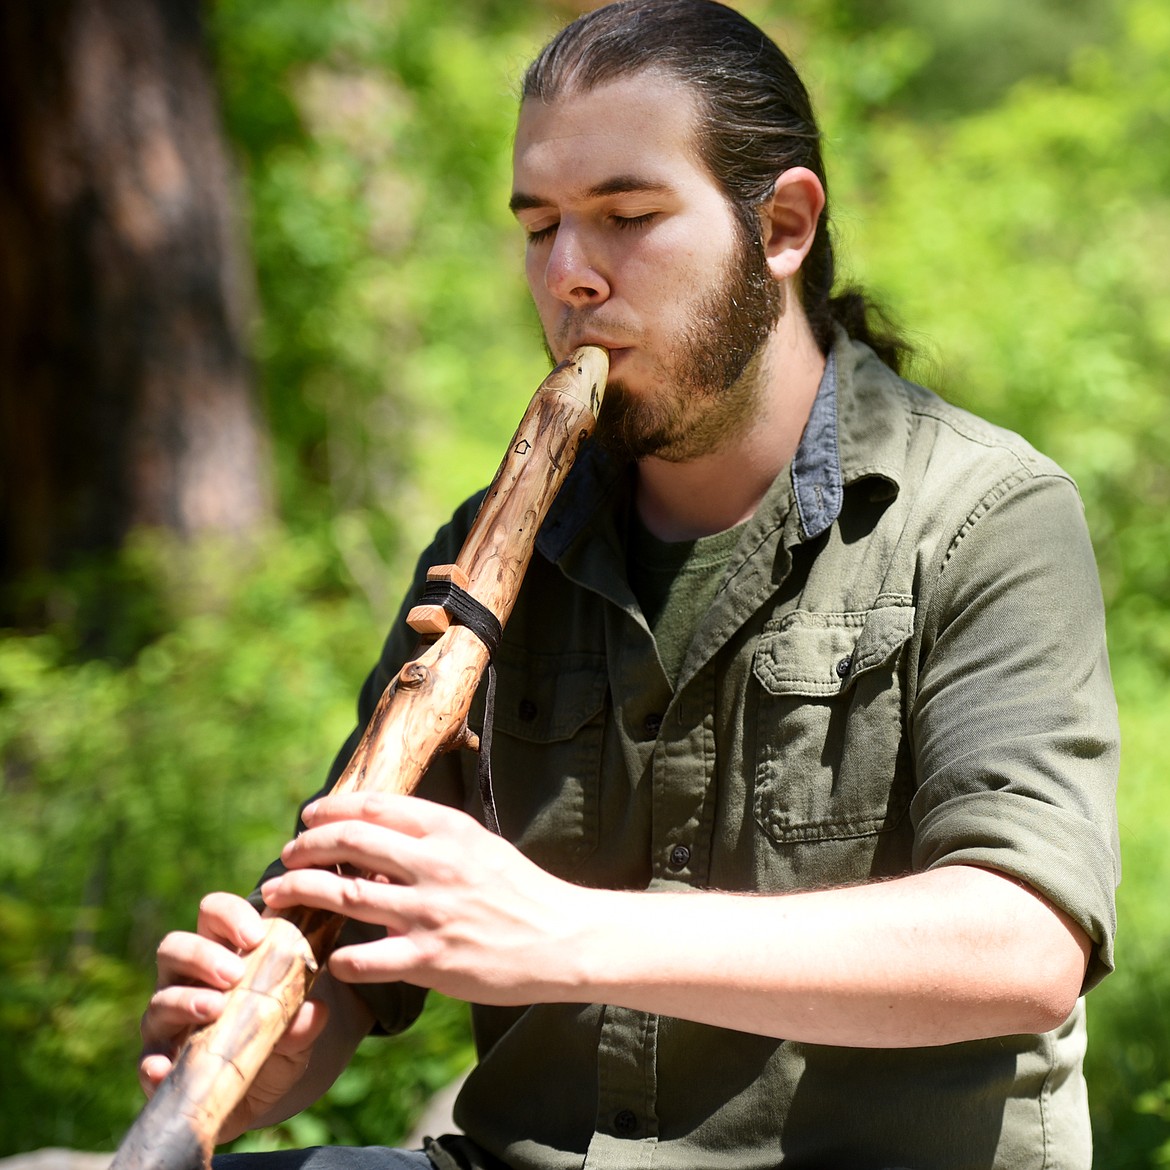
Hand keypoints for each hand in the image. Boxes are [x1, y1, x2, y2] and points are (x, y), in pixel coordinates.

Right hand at [138, 891, 330, 1140]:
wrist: (255, 1095)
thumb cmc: (273, 1043)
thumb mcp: (297, 1032)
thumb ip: (305, 1019)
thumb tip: (315, 1010)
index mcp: (222, 953)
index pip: (214, 913)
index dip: (230, 916)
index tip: (257, 935)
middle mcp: (186, 980)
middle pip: (175, 947)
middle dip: (203, 955)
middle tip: (235, 973)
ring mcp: (167, 1021)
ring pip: (160, 998)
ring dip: (185, 1000)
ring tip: (216, 1007)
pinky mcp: (157, 1064)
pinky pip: (147, 1059)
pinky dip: (154, 1061)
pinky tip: (166, 1067)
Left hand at [260, 793, 586, 1004]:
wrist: (561, 938)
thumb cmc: (517, 891)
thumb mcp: (477, 847)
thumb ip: (428, 840)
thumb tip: (370, 842)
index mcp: (449, 830)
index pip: (375, 806)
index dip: (332, 809)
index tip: (308, 817)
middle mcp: (436, 864)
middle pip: (351, 842)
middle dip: (306, 845)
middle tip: (286, 854)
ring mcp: (432, 913)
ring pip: (346, 895)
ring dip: (302, 892)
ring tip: (277, 895)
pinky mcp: (431, 959)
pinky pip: (365, 958)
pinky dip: (339, 956)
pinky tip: (331, 957)